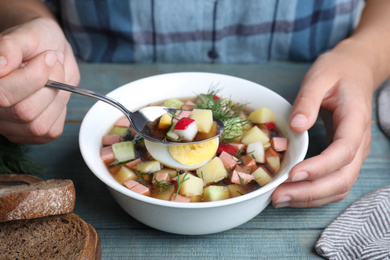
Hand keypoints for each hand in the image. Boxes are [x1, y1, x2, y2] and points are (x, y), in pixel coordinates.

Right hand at [0, 17, 79, 143]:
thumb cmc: (36, 42)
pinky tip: (55, 94)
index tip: (48, 57)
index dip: (32, 78)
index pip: (3, 96)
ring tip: (57, 76)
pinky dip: (60, 110)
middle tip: (54, 63)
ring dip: (57, 98)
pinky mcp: (31, 134)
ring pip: (38, 125)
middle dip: (49, 85)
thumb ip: (10, 48)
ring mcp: (10, 126)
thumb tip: (0, 66)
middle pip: (24, 112)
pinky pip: (51, 131)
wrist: (51, 50)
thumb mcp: (25, 36)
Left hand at [272, 45, 373, 207]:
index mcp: (355, 120)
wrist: (355, 70)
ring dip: (310, 198)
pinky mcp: (343, 157)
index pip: (343, 151)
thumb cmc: (336, 72)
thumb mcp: (319, 77)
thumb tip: (296, 126)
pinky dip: (314, 194)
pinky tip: (292, 193)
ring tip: (280, 199)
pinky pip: (334, 183)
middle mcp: (359, 142)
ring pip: (340, 186)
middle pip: (342, 178)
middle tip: (278, 196)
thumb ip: (307, 100)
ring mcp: (354, 153)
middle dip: (310, 192)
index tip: (293, 174)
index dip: (319, 167)